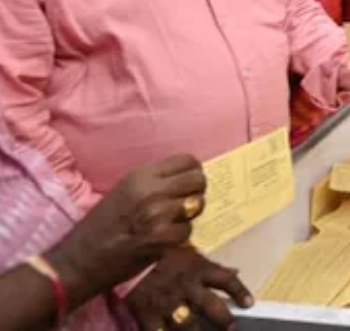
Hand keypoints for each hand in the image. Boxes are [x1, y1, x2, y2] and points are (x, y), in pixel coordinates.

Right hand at [46, 156, 206, 305]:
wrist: (80, 259)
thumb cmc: (101, 224)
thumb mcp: (125, 190)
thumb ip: (155, 181)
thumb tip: (187, 177)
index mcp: (141, 176)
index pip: (188, 161)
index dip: (193, 171)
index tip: (187, 183)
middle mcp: (153, 191)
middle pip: (199, 180)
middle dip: (196, 191)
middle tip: (184, 202)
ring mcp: (159, 215)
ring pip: (197, 205)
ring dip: (189, 215)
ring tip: (172, 220)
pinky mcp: (163, 239)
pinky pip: (188, 230)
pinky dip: (180, 236)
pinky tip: (164, 238)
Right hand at [125, 246, 251, 330]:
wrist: (126, 257)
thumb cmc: (161, 253)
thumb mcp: (189, 253)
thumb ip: (210, 266)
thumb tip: (235, 272)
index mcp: (198, 269)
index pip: (226, 280)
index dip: (240, 292)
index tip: (249, 303)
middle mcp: (187, 288)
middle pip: (212, 307)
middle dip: (224, 320)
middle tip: (232, 329)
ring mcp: (168, 304)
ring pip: (189, 325)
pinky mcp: (149, 316)